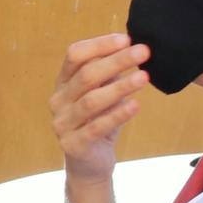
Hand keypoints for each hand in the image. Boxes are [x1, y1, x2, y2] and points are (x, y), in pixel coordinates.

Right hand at [50, 34, 148, 181]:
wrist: (90, 164)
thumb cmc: (99, 122)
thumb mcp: (104, 92)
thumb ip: (111, 73)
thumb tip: (134, 47)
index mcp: (64, 82)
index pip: (75, 55)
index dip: (100, 45)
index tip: (127, 38)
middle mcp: (58, 100)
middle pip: (86, 75)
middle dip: (117, 61)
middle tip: (144, 52)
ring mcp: (62, 124)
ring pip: (91, 100)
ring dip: (120, 87)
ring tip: (144, 78)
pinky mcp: (73, 144)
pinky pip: (96, 127)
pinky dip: (117, 115)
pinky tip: (135, 105)